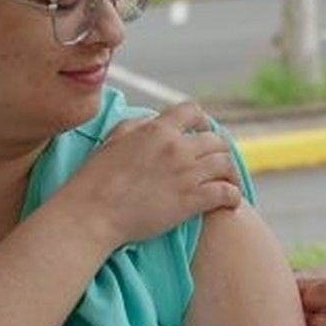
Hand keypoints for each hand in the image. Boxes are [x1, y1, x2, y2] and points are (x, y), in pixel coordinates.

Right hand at [62, 101, 242, 248]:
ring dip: (230, 173)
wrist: (93, 213)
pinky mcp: (191, 201)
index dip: (202, 121)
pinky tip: (230, 201)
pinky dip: (232, 196)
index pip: (193, 112)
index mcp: (157, 129)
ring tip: (229, 182)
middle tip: (218, 162)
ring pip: (225, 165)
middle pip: (216, 140)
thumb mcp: (113, 139)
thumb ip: (136, 125)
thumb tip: (153, 121)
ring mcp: (186, 174)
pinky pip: (226, 193)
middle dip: (219, 150)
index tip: (203, 131)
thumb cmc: (95, 179)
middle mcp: (176, 148)